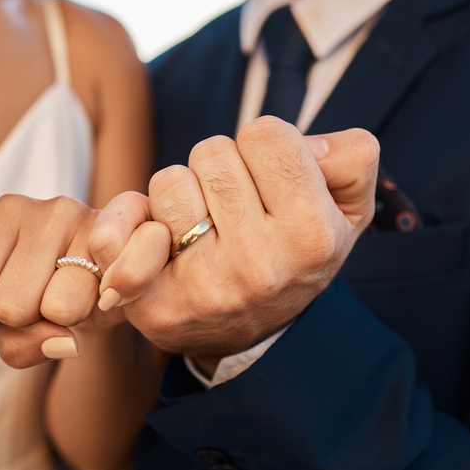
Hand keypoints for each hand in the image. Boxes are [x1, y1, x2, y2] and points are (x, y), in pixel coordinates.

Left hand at [0, 195, 165, 367]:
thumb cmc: (42, 302)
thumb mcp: (9, 330)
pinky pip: (96, 301)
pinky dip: (100, 309)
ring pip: (55, 308)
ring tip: (72, 294)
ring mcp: (80, 216)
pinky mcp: (121, 238)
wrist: (106, 287)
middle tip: (45, 298)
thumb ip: (18, 347)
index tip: (10, 295)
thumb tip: (67, 343)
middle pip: (7, 307)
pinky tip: (100, 292)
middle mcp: (36, 207)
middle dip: (26, 320)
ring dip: (65, 318)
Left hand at [94, 117, 378, 373]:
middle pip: (213, 151)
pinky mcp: (156, 304)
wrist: (253, 335)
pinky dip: (128, 222)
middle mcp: (261, 265)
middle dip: (220, 170)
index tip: (270, 182)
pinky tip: (153, 241)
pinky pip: (119, 230)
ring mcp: (205, 287)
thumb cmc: (294, 253)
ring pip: (169, 181)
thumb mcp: (345, 208)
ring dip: (182, 195)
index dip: (264, 149)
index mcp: (313, 236)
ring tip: (203, 227)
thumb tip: (299, 145)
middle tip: (234, 209)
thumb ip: (350, 157)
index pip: (266, 133)